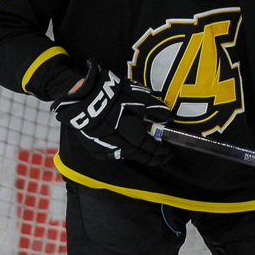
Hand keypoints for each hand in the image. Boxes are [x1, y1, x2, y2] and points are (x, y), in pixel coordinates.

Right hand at [51, 60, 172, 163]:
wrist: (86, 99)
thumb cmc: (116, 97)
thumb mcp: (141, 98)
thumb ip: (157, 109)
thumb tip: (168, 117)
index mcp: (136, 137)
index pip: (153, 150)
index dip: (162, 152)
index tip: (168, 151)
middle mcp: (123, 148)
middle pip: (141, 157)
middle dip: (153, 157)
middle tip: (160, 155)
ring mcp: (107, 150)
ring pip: (127, 155)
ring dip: (137, 153)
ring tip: (143, 148)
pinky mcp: (96, 149)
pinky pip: (113, 152)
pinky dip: (122, 149)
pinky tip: (125, 143)